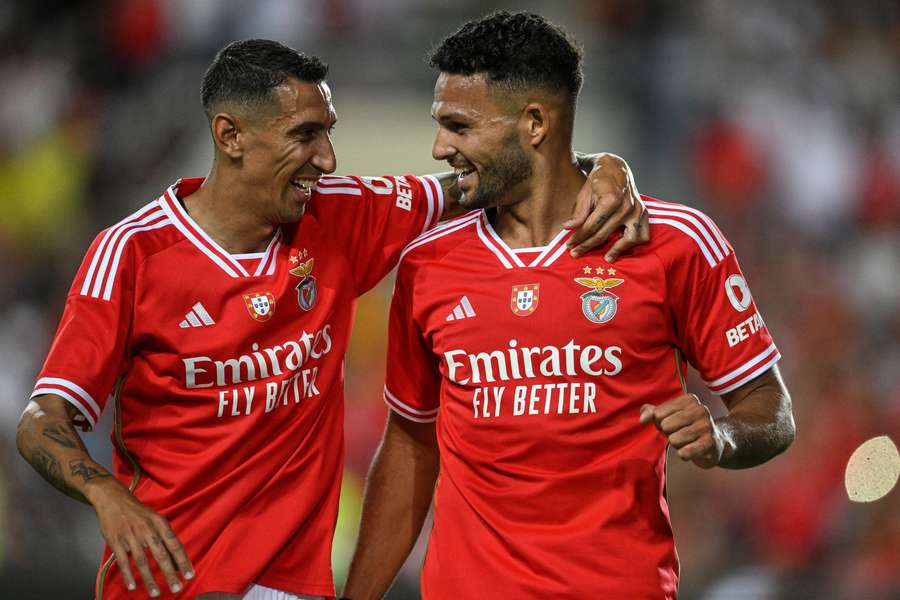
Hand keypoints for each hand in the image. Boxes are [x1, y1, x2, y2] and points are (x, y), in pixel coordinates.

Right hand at [88, 479, 193, 596]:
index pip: (175, 545)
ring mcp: (131, 536)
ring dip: (149, 579)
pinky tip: (133, 586)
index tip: (189, 575)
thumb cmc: (138, 512)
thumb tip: (176, 559)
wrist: (114, 499)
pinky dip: (128, 575)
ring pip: (142, 562)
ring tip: (155, 593)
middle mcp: (147, 530)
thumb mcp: (155, 518)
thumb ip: (165, 537)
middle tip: (177, 588)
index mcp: (160, 523)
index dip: (183, 561)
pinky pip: (123, 561)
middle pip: (161, 555)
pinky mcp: (116, 541)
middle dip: (169, 574)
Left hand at [564, 153, 648, 259]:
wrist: (616, 168)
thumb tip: (568, 228)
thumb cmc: (597, 181)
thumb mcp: (584, 193)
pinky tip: (621, 245)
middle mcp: (627, 206)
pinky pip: (643, 234)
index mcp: (611, 199)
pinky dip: (633, 242)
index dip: (578, 237)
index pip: (592, 226)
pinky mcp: (644, 213)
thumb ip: (578, 212)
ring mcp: (637, 210)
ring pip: (629, 239)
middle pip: (605, 234)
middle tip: (576, 253)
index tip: (569, 245)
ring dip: (617, 250)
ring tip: (606, 258)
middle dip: (588, 245)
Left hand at [639, 394, 728, 468]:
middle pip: (665, 426)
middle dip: (668, 433)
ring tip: (687, 441)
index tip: (672, 423)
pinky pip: (684, 452)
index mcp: (689, 399)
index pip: (658, 414)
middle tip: (680, 433)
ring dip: (676, 444)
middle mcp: (700, 409)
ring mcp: (706, 426)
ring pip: (674, 440)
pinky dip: (683, 454)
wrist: (715, 443)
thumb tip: (643, 419)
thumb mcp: (668, 416)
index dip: (660, 423)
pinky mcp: (709, 443)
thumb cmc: (685, 427)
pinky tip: (691, 450)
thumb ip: (651, 412)